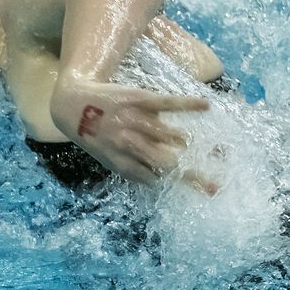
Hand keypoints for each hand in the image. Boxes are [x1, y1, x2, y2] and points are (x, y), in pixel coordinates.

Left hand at [50, 81, 217, 194]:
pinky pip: (167, 102)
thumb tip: (166, 181)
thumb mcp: (112, 160)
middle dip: (194, 172)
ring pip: (169, 134)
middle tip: (218, 179)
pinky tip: (205, 106)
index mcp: (125, 165)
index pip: (161, 179)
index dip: (187, 183)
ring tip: (215, 147)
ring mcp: (135, 120)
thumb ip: (137, 169)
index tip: (213, 189)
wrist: (72, 104)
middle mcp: (131, 145)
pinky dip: (187, 105)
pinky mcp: (138, 99)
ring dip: (189, 142)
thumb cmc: (97, 136)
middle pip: (167, 162)